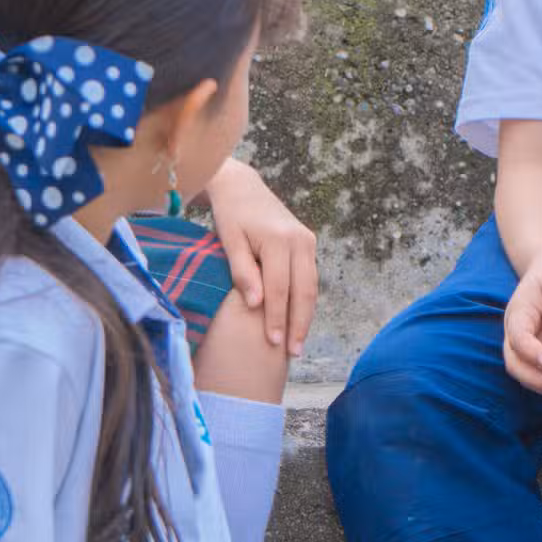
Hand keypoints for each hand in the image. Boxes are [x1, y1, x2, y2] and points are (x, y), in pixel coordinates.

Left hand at [203, 160, 318, 355]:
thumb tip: (256, 305)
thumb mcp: (230, 241)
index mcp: (279, 240)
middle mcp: (300, 240)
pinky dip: (304, 301)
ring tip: (297, 344)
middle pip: (303, 291)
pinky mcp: (308, 243)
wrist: (242, 187)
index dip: (278, 318)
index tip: (274, 343)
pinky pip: (309, 278)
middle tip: (292, 353)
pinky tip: (298, 321)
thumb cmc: (230, 215)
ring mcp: (307, 241)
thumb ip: (243, 272)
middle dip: (298, 324)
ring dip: (305, 317)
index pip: (280, 289)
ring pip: (311, 287)